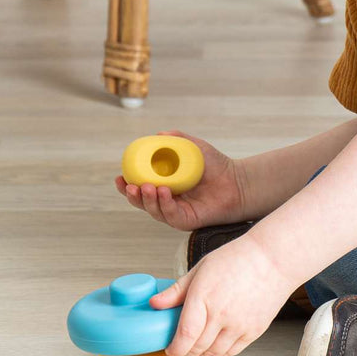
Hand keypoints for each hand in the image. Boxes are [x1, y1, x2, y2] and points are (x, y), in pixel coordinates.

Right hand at [115, 128, 246, 229]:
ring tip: (149, 187)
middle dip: (132, 196)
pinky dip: (164, 205)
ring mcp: (176, 212)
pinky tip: (164, 192)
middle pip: (142, 202)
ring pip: (154, 210)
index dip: (126, 185)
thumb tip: (157, 135)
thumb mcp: (193, 147)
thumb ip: (176, 139)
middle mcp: (167, 200)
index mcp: (164, 184)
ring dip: (147, 200)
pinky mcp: (187, 220)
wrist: (236, 180)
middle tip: (130, 186)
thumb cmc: (215, 165)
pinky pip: (171, 215)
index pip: (140, 187)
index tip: (120, 177)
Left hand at [149, 235, 295, 355]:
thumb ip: (177, 290)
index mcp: (204, 297)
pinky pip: (231, 353)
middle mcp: (221, 314)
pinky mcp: (253, 331)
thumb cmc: (238, 258)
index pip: (184, 336)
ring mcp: (239, 325)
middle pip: (197, 349)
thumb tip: (154, 304)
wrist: (274, 259)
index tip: (168, 351)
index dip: (174, 350)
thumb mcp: (201, 268)